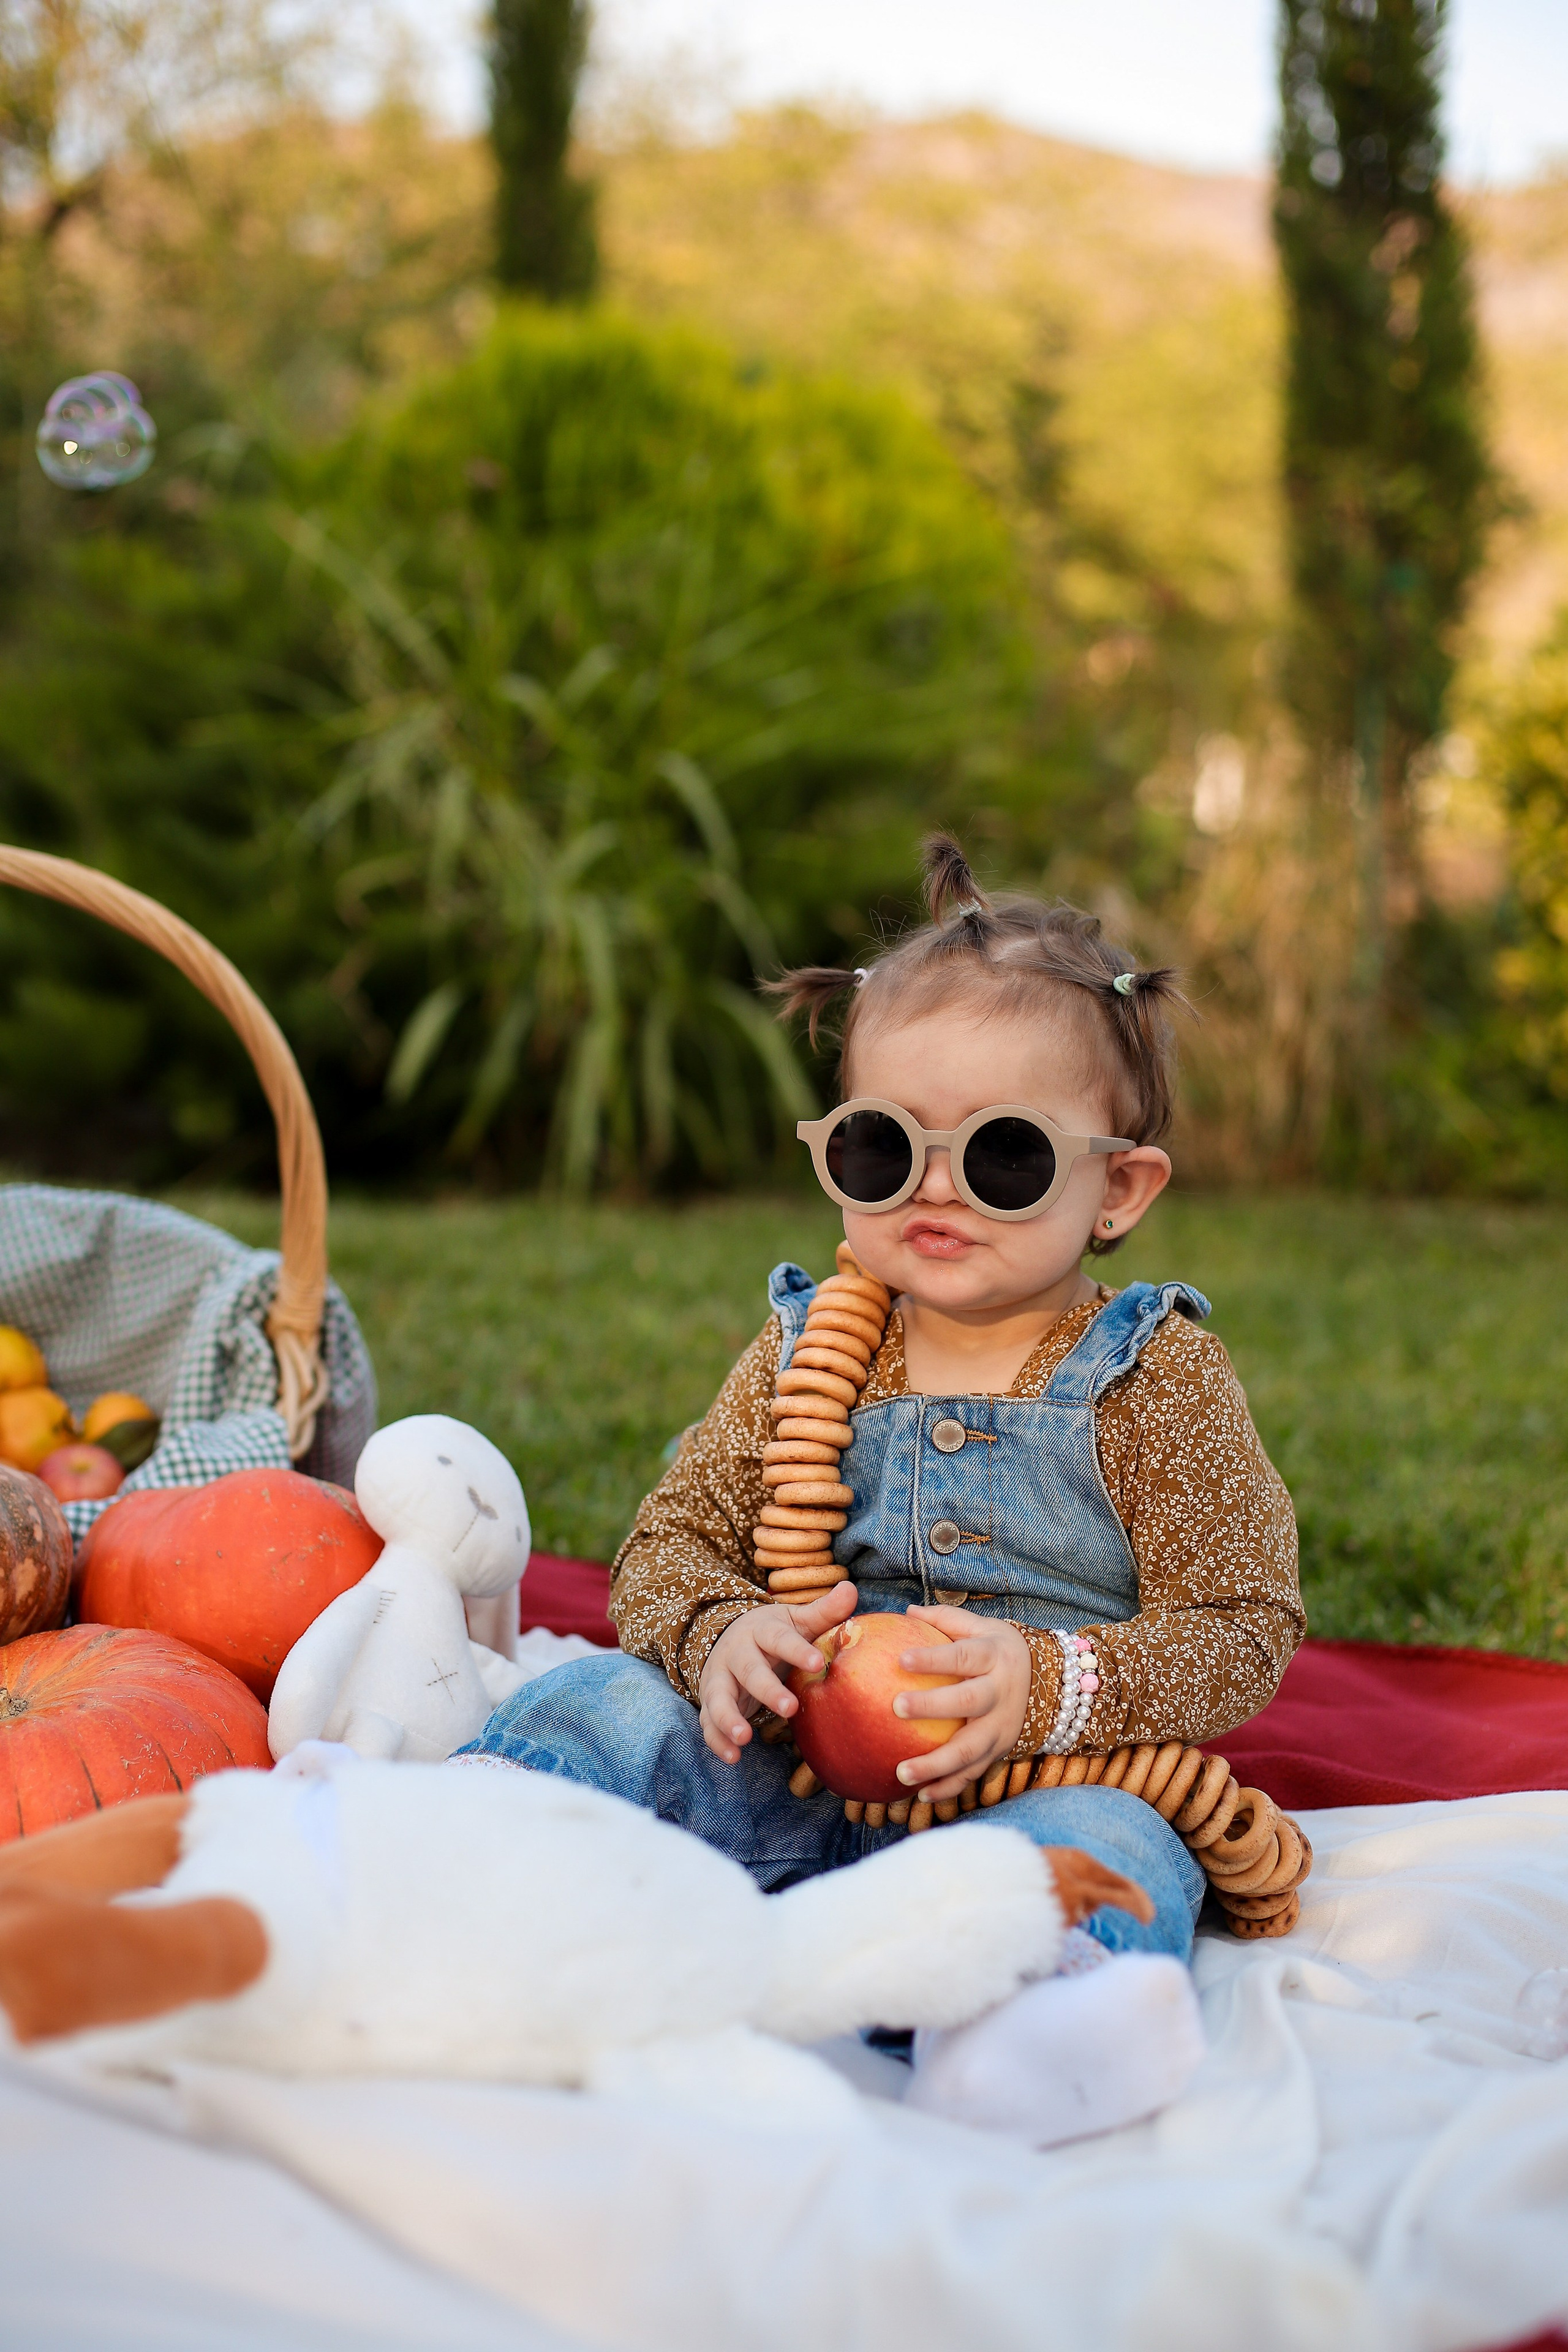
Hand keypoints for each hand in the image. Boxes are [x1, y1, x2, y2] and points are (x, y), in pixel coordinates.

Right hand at [698, 1582, 858, 1763]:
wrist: (729, 1638)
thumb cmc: (773, 1634)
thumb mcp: (796, 1621)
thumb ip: (823, 1611)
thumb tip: (850, 1589)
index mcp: (760, 1630)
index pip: (778, 1638)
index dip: (795, 1650)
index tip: (817, 1664)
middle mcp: (736, 1653)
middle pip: (748, 1670)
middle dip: (766, 1689)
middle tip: (790, 1708)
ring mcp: (720, 1678)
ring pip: (719, 1697)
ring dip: (728, 1718)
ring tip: (745, 1737)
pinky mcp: (711, 1701)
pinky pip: (709, 1721)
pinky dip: (717, 1740)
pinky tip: (733, 1757)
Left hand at [891, 1604, 1031, 1802]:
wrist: (1055, 1684)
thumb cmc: (1001, 1651)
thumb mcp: (984, 1628)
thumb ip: (946, 1620)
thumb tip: (907, 1612)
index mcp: (994, 1657)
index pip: (962, 1657)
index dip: (933, 1658)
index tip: (901, 1659)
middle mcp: (1000, 1693)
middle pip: (968, 1702)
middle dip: (933, 1706)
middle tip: (896, 1707)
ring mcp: (1002, 1727)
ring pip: (971, 1749)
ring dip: (936, 1764)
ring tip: (901, 1772)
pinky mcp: (1000, 1751)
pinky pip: (975, 1772)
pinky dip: (950, 1786)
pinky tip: (923, 1794)